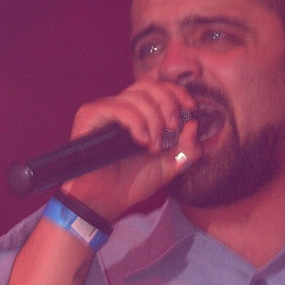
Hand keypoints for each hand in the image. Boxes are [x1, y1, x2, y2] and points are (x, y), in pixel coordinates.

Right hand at [62, 78, 201, 218]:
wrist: (107, 200)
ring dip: (154, 120)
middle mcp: (121, 107)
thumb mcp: (171, 165)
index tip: (191, 108)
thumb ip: (189, 148)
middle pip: (148, 84)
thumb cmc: (133, 183)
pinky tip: (141, 140)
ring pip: (136, 96)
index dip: (176, 91)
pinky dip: (136, 122)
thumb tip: (193, 123)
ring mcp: (104, 109)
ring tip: (154, 146)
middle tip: (173, 128)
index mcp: (138, 113)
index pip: (158, 86)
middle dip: (168, 103)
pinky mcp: (90, 115)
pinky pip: (119, 107)